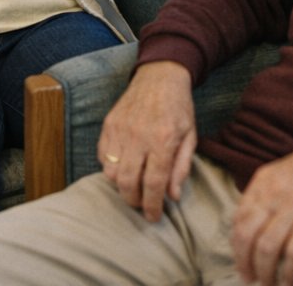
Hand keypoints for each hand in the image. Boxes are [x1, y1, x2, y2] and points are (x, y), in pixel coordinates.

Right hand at [97, 61, 196, 221]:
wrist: (159, 75)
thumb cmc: (179, 107)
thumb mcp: (190, 137)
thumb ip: (181, 168)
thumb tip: (172, 196)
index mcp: (162, 140)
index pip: (152, 183)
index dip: (151, 206)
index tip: (153, 217)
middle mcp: (138, 136)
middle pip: (127, 181)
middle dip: (134, 200)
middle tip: (142, 205)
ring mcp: (120, 128)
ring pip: (111, 171)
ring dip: (120, 185)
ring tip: (132, 186)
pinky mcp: (108, 123)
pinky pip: (102, 155)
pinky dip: (109, 167)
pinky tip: (122, 166)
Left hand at [231, 136, 292, 285]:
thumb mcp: (283, 173)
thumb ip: (268, 194)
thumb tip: (256, 223)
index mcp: (263, 182)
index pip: (239, 218)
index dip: (236, 246)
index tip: (241, 263)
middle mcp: (273, 193)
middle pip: (248, 235)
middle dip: (246, 262)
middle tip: (251, 279)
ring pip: (267, 246)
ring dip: (266, 271)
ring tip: (270, 284)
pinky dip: (289, 270)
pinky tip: (290, 282)